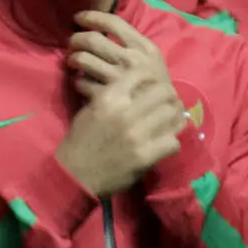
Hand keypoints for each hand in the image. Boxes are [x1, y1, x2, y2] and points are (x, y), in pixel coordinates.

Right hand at [57, 20, 188, 197]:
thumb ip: (114, 96)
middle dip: (167, 97)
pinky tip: (163, 144)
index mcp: (110, 97)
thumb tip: (136, 88)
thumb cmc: (80, 140)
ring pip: (172, 114)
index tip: (152, 86)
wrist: (74, 174)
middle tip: (166, 104)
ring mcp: (138, 134)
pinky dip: (171, 142)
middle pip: (164, 92)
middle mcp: (126, 111)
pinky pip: (173, 141)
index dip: (151, 78)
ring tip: (169, 123)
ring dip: (172, 118)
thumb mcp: (91, 109)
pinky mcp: (145, 155)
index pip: (142, 73)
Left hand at [65, 9, 172, 102]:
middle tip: (72, 44)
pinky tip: (81, 83)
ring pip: (83, 59)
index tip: (78, 18)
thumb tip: (101, 29)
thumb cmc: (156, 88)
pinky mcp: (107, 97)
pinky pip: (81, 83)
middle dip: (76, 39)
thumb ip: (132, 45)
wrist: (164, 118)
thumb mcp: (152, 61)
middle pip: (92, 39)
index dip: (91, 17)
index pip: (113, 22)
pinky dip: (77, 81)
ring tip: (73, 62)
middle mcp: (131, 60)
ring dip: (73, 59)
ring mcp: (119, 79)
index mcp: (144, 48)